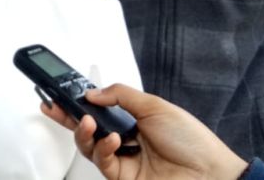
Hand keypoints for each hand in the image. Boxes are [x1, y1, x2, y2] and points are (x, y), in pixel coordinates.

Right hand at [40, 83, 247, 179]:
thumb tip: (92, 93)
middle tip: (53, 106)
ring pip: (90, 147)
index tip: (62, 93)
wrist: (210, 175)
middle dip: (68, 117)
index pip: (100, 108)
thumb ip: (121, 96)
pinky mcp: (123, 178)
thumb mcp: (155, 106)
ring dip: (84, 133)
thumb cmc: (192, 141)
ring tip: (88, 122)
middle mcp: (127, 139)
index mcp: (135, 119)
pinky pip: (102, 162)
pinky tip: (112, 141)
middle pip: (89, 128)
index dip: (80, 101)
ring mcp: (124, 161)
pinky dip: (103, 150)